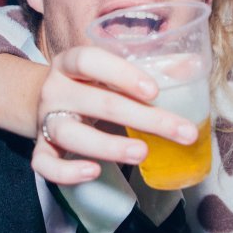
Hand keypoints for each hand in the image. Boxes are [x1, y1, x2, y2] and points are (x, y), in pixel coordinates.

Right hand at [31, 46, 199, 184]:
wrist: (46, 105)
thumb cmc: (90, 87)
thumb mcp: (111, 74)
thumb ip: (148, 71)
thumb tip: (192, 66)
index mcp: (71, 63)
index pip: (89, 60)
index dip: (121, 74)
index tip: (154, 91)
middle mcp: (55, 89)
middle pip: (97, 102)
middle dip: (144, 118)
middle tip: (181, 132)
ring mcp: (45, 120)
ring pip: (70, 133)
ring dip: (108, 146)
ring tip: (143, 154)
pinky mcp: (39, 149)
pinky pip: (45, 164)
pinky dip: (66, 171)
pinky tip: (93, 172)